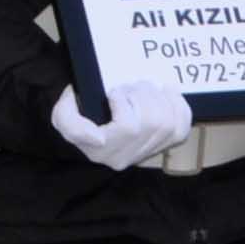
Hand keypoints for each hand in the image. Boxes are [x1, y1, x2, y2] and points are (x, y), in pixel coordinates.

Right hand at [50, 79, 190, 171]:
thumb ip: (68, 120)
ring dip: (157, 98)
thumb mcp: (62, 116)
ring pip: (166, 122)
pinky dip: (177, 105)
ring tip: (143, 89)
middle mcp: (127, 157)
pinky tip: (165, 94)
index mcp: (103, 151)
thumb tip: (98, 138)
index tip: (113, 92)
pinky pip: (181, 126)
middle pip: (150, 122)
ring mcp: (147, 153)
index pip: (127, 128)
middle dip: (141, 94)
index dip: (124, 106)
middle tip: (129, 86)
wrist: (94, 127)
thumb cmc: (80, 117)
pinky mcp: (165, 145)